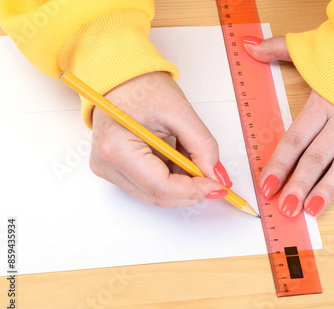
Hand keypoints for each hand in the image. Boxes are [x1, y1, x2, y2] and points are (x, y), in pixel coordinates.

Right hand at [90, 72, 232, 206]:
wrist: (122, 79)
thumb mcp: (180, 111)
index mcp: (117, 148)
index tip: (217, 187)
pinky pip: (149, 186)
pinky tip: (176, 158)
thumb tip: (216, 175)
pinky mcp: (115, 170)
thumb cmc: (142, 87)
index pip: (161, 186)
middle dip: (190, 189)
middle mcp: (107, 164)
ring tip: (189, 156)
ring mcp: (109, 170)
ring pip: (155, 194)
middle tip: (212, 175)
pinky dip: (170, 178)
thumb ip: (202, 145)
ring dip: (181, 183)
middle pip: (158, 195)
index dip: (193, 190)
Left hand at [243, 36, 333, 216]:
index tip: (266, 185)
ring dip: (328, 189)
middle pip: (316, 157)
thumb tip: (249, 46)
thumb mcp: (314, 48)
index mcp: (322, 103)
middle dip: (299, 184)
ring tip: (312, 209)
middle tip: (286, 208)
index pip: (295, 140)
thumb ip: (279, 50)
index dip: (279, 164)